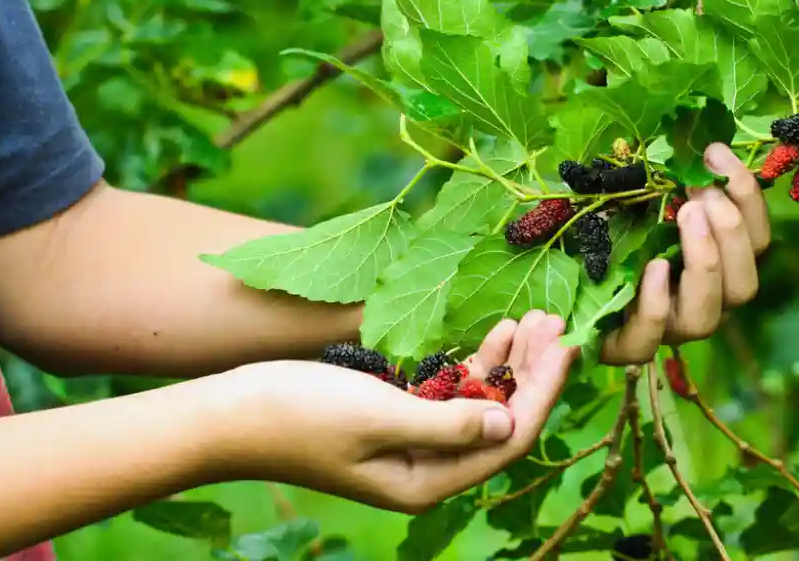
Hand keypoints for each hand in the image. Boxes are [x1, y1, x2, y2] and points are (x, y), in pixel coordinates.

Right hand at [210, 311, 577, 513]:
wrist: (230, 412)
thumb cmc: (298, 413)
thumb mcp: (377, 415)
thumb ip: (448, 423)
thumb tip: (511, 423)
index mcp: (428, 481)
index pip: (508, 437)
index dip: (543, 391)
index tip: (568, 344)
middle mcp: (427, 468)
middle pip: (501, 419)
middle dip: (532, 372)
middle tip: (555, 320)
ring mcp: (411, 443)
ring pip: (479, 402)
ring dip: (507, 362)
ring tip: (532, 318)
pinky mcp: (395, 417)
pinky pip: (450, 392)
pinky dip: (473, 364)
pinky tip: (494, 335)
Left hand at [601, 143, 769, 364]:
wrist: (550, 284)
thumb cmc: (603, 233)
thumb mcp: (634, 200)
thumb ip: (665, 181)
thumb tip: (692, 138)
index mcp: (714, 267)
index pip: (754, 241)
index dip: (746, 197)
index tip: (714, 152)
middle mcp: (699, 303)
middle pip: (743, 284)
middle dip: (729, 231)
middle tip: (699, 191)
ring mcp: (664, 330)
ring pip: (706, 317)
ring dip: (705, 261)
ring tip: (685, 215)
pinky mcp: (624, 347)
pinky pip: (649, 338)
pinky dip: (655, 302)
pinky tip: (653, 266)